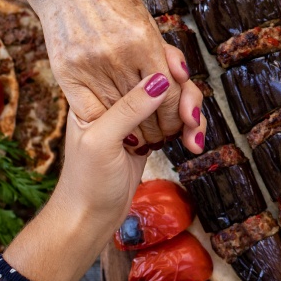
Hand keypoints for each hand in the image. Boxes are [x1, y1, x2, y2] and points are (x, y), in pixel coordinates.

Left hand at [5, 63, 199, 280]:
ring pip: (175, 101)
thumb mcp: (102, 142)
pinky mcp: (151, 135)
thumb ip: (129, 109)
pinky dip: (190, 131)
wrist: (89, 219)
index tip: (181, 73)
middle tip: (192, 118)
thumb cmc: (85, 183)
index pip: (136, 62)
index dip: (164, 61)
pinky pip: (178, 122)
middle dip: (185, 95)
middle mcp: (121, 100)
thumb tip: (159, 79)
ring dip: (192, 116)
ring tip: (195, 140)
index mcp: (100, 94)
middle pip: (164, 78)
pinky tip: (193, 146)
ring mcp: (138, 118)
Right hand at [29, 0, 200, 152]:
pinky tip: (120, 132)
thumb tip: (180, 79)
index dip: (179, 115)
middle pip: (151, 108)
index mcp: (143, 39)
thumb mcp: (145, 20)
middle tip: (166, 134)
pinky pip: (94, 111)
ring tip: (147, 138)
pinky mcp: (66, 72)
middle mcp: (117, 54)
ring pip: (123, 115)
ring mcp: (89, 64)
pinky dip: (110, 124)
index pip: (170, 92)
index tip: (181, 123)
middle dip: (163, 128)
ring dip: (140, 133)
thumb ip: (163, 52)